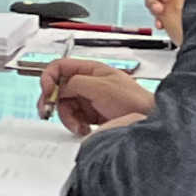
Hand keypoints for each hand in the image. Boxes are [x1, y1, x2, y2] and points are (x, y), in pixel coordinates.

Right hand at [38, 56, 155, 132]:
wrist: (147, 120)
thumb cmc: (134, 100)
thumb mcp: (101, 87)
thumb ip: (76, 83)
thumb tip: (59, 88)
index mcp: (90, 70)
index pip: (59, 67)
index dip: (49, 78)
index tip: (47, 92)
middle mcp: (87, 83)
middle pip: (58, 89)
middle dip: (53, 102)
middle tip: (49, 112)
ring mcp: (88, 99)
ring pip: (64, 106)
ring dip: (67, 118)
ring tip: (78, 125)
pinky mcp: (90, 114)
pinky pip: (72, 118)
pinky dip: (74, 125)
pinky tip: (84, 128)